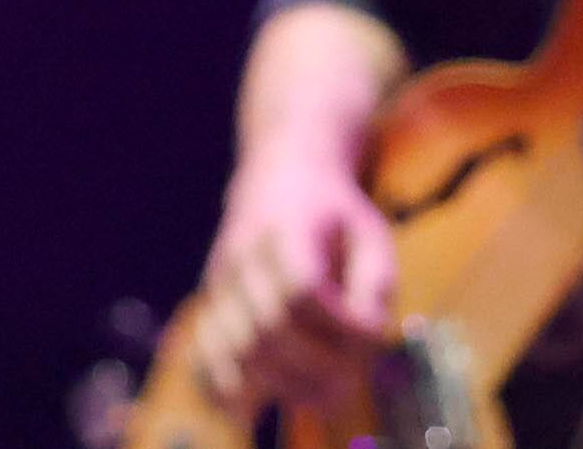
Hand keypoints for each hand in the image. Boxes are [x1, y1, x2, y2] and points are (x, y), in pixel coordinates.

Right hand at [187, 146, 398, 418]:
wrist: (279, 174)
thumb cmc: (334, 212)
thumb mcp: (370, 233)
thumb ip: (376, 285)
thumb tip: (369, 340)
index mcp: (286, 227)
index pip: (302, 288)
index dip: (338, 324)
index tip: (369, 333)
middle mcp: (242, 254)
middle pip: (267, 328)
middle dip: (315, 366)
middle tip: (351, 382)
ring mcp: (219, 281)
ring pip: (234, 349)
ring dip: (281, 384)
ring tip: (319, 395)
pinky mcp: (210, 304)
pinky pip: (205, 356)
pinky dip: (229, 389)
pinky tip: (258, 407)